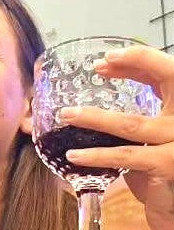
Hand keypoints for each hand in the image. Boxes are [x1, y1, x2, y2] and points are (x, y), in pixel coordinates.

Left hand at [62, 44, 173, 229]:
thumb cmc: (162, 169)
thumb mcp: (155, 136)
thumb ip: (138, 114)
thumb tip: (98, 92)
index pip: (168, 71)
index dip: (138, 61)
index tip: (105, 63)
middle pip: (170, 76)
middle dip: (135, 63)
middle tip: (98, 65)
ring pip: (132, 123)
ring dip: (94, 117)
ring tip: (66, 115)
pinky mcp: (167, 165)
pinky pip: (125, 156)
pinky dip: (96, 155)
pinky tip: (74, 154)